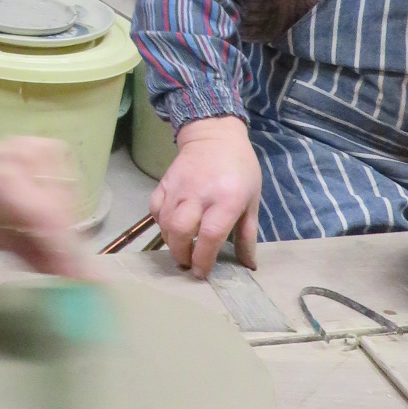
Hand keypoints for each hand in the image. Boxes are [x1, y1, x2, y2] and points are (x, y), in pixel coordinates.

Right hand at [150, 115, 261, 277]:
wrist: (215, 135)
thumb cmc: (240, 169)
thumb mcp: (252, 201)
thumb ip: (247, 234)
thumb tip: (248, 265)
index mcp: (227, 199)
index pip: (210, 235)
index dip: (203, 259)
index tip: (202, 273)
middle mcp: (200, 194)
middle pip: (182, 231)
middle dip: (182, 254)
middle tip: (189, 262)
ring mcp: (179, 188)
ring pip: (166, 223)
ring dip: (171, 241)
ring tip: (182, 248)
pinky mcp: (164, 183)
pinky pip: (156, 210)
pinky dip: (160, 224)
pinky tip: (171, 227)